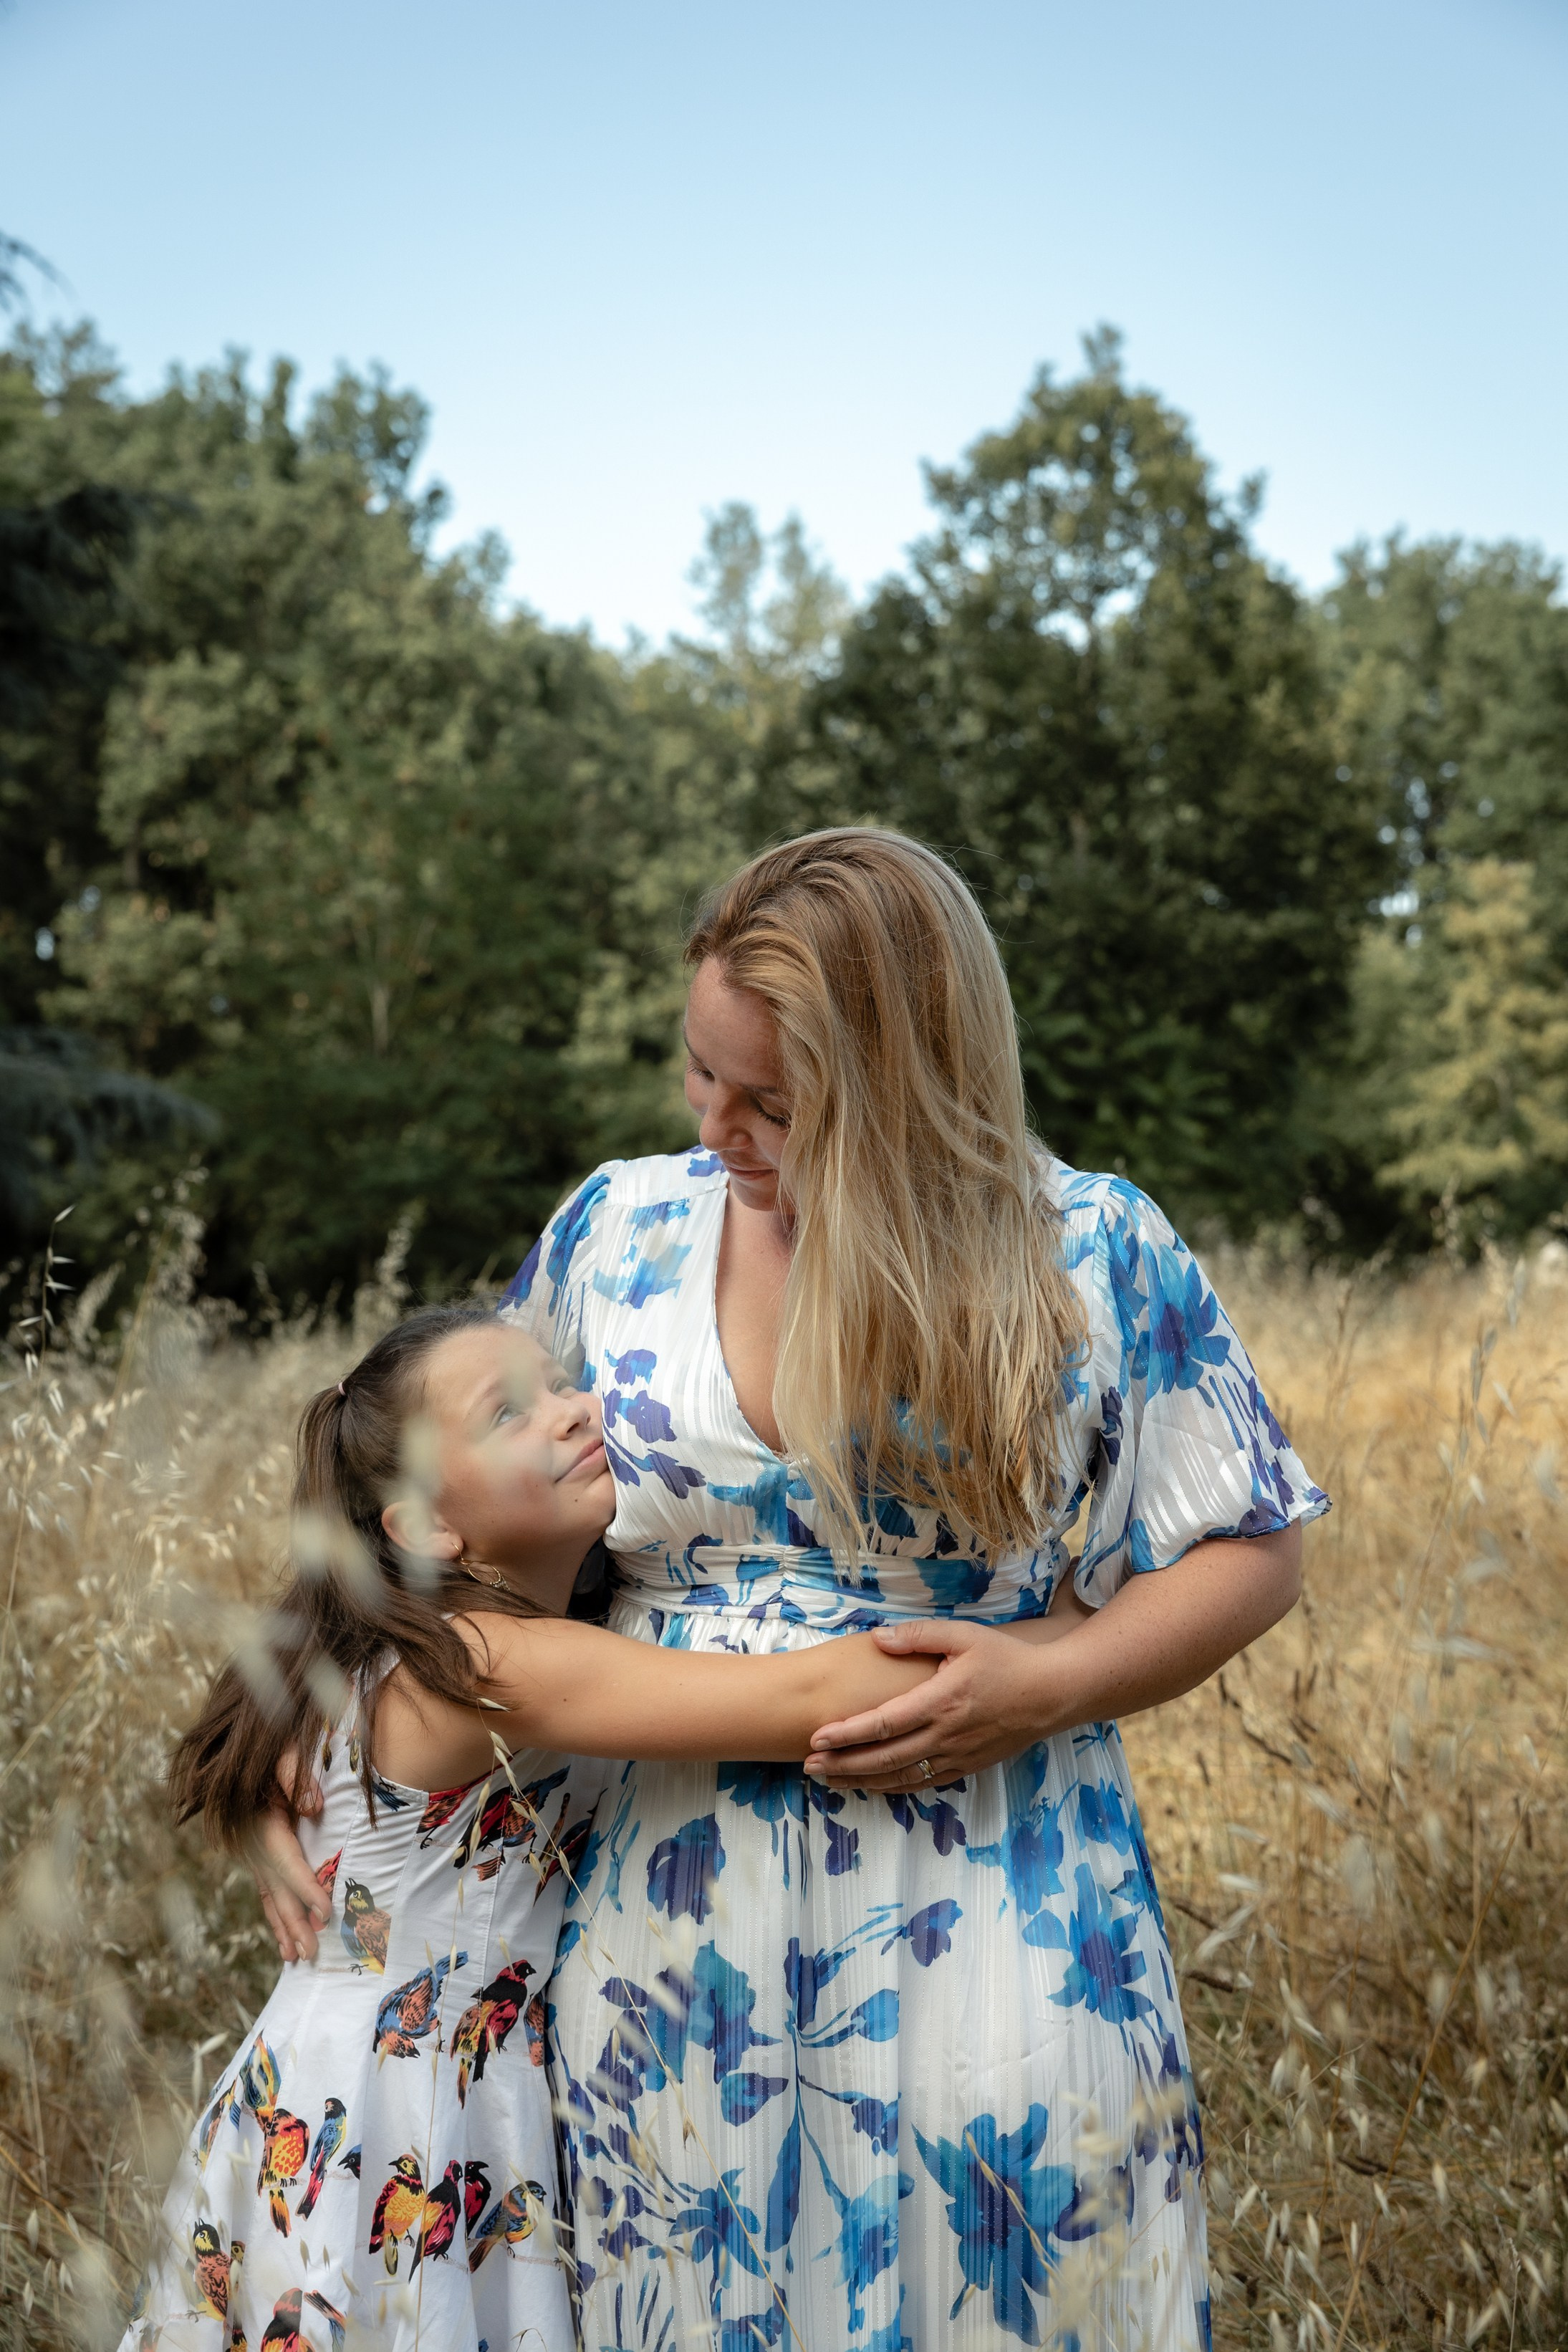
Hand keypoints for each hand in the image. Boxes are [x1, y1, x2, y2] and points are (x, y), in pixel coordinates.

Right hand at [244, 1747, 326, 1962]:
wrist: (238, 1744)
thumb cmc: (272, 1740)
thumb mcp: (282, 1748)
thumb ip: (294, 1774)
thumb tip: (314, 1807)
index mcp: (259, 1818)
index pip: (285, 1860)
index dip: (305, 1888)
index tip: (325, 1912)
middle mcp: (250, 1840)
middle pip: (274, 1887)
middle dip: (293, 1921)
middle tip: (310, 1953)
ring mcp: (249, 1849)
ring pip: (267, 1893)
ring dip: (281, 1925)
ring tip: (294, 1956)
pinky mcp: (254, 1851)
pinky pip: (265, 1886)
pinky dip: (275, 1911)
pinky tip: (284, 1936)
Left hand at [804, 1528, 1304, 1791]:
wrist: (1055, 1691)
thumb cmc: (1007, 1658)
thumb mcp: (963, 1635)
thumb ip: (918, 1637)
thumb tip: (876, 1637)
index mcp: (942, 1700)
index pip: (885, 1722)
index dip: (847, 1734)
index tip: (816, 1739)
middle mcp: (947, 1734)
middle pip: (885, 1758)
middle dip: (843, 1765)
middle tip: (807, 1767)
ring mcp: (959, 1755)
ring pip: (901, 1777)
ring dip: (862, 1781)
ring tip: (828, 1782)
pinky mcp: (969, 1765)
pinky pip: (924, 1783)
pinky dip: (894, 1788)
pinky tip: (872, 1787)